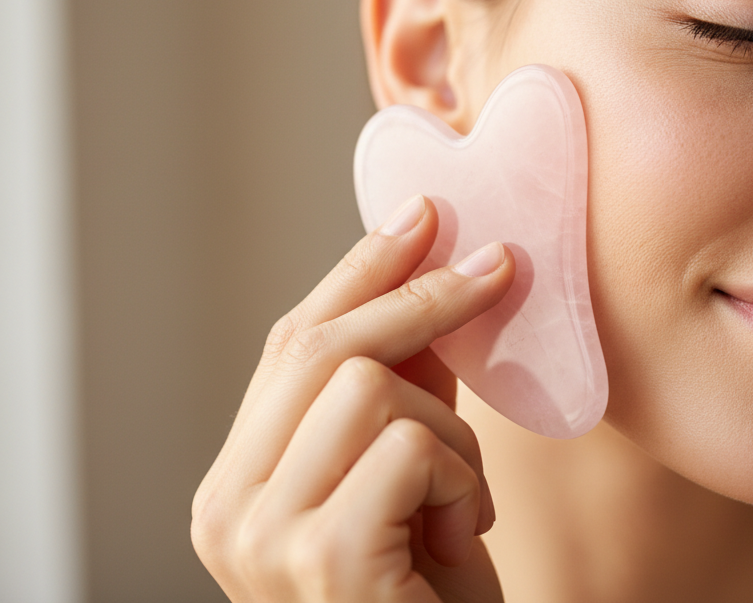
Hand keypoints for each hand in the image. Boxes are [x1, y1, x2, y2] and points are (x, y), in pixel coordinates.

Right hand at [192, 195, 511, 601]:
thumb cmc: (427, 595)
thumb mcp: (412, 478)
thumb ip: (405, 393)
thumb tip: (436, 281)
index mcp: (236, 484)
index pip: (291, 345)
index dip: (361, 271)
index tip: (424, 214)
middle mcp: (225, 508)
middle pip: (317, 347)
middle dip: (420, 297)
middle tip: (500, 268)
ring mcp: (262, 538)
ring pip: (368, 388)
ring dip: (448, 433)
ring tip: (460, 501)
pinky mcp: (320, 560)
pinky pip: (408, 448)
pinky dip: (459, 478)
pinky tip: (459, 535)